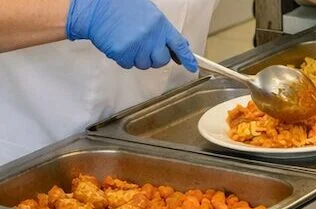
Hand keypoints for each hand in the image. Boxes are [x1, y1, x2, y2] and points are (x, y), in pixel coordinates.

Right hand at [66, 0, 197, 71]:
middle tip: (145, 47)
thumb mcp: (149, 13)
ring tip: (129, 41)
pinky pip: (128, 64)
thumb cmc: (122, 7)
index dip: (187, 58)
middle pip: (161, 60)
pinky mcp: (123, 54)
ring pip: (144, 64)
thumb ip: (163, 30)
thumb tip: (177, 45)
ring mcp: (137, 47)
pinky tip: (120, 44)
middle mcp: (151, 37)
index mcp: (160, 25)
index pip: (179, 45)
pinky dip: (124, 58)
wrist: (96, 8)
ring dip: (138, 58)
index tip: (192, 67)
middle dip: (155, 57)